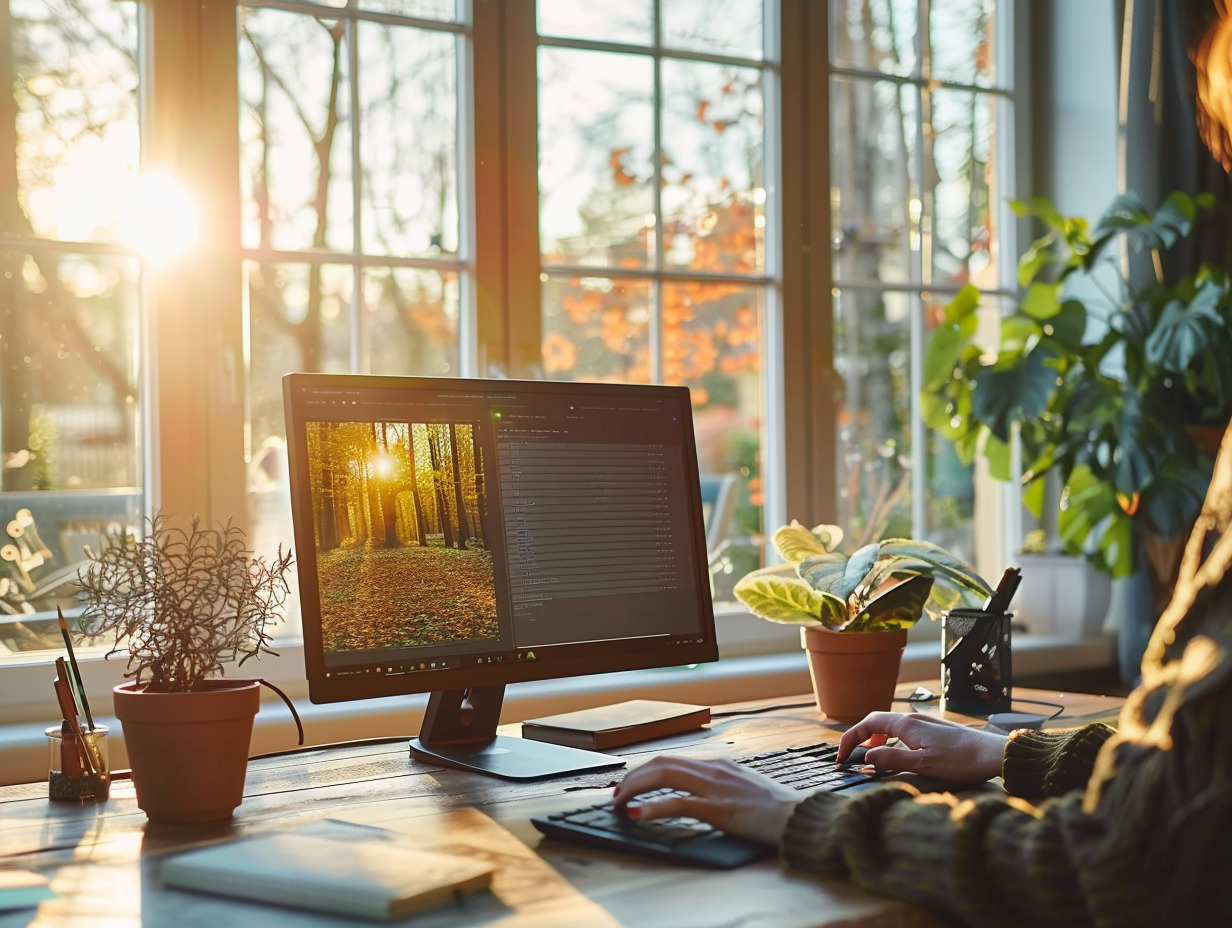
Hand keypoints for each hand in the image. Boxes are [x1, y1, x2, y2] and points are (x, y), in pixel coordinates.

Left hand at [611, 756, 799, 845]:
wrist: (799, 817)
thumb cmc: (775, 808)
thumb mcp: (742, 789)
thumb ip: (719, 786)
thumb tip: (695, 792)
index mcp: (718, 765)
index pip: (671, 759)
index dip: (644, 771)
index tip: (630, 784)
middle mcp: (713, 769)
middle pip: (661, 763)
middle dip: (633, 777)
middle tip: (616, 794)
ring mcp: (715, 787)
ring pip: (664, 776)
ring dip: (635, 788)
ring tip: (618, 801)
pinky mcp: (719, 809)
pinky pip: (678, 804)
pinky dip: (651, 808)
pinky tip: (635, 815)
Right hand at [837, 712, 1006, 783]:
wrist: (993, 754)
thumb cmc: (961, 760)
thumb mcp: (923, 765)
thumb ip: (891, 760)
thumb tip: (866, 758)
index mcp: (906, 725)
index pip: (867, 724)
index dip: (850, 740)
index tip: (840, 757)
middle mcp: (912, 719)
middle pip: (875, 721)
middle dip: (858, 737)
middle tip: (848, 756)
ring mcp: (923, 723)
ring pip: (889, 725)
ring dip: (873, 738)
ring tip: (869, 756)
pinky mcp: (932, 730)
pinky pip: (901, 730)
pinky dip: (889, 739)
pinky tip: (895, 752)